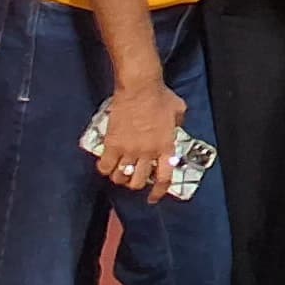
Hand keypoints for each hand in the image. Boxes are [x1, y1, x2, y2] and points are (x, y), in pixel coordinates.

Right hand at [98, 80, 187, 201]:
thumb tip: (174, 129)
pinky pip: (105, 166)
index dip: (158, 192)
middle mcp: (147, 153)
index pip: (163, 178)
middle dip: (135, 182)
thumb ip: (177, 125)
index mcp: (165, 147)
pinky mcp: (112, 143)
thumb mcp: (179, 111)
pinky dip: (105, 169)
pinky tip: (106, 165)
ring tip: (119, 172)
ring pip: (120, 177)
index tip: (152, 198)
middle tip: (133, 176)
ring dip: (119, 177)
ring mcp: (129, 150)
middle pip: (138, 181)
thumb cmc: (161, 96)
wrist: (140, 87)